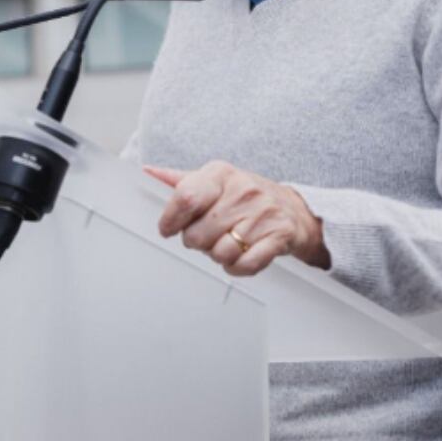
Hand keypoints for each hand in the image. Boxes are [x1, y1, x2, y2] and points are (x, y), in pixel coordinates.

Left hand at [148, 160, 329, 276]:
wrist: (293, 209)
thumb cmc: (245, 195)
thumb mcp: (214, 180)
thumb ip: (181, 180)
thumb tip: (147, 172)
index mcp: (220, 173)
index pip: (185, 198)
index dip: (170, 220)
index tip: (167, 229)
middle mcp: (243, 191)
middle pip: (198, 234)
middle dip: (197, 241)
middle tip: (208, 235)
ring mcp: (263, 214)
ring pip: (220, 252)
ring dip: (218, 255)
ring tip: (226, 242)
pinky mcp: (279, 236)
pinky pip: (245, 265)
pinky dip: (236, 268)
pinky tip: (239, 256)